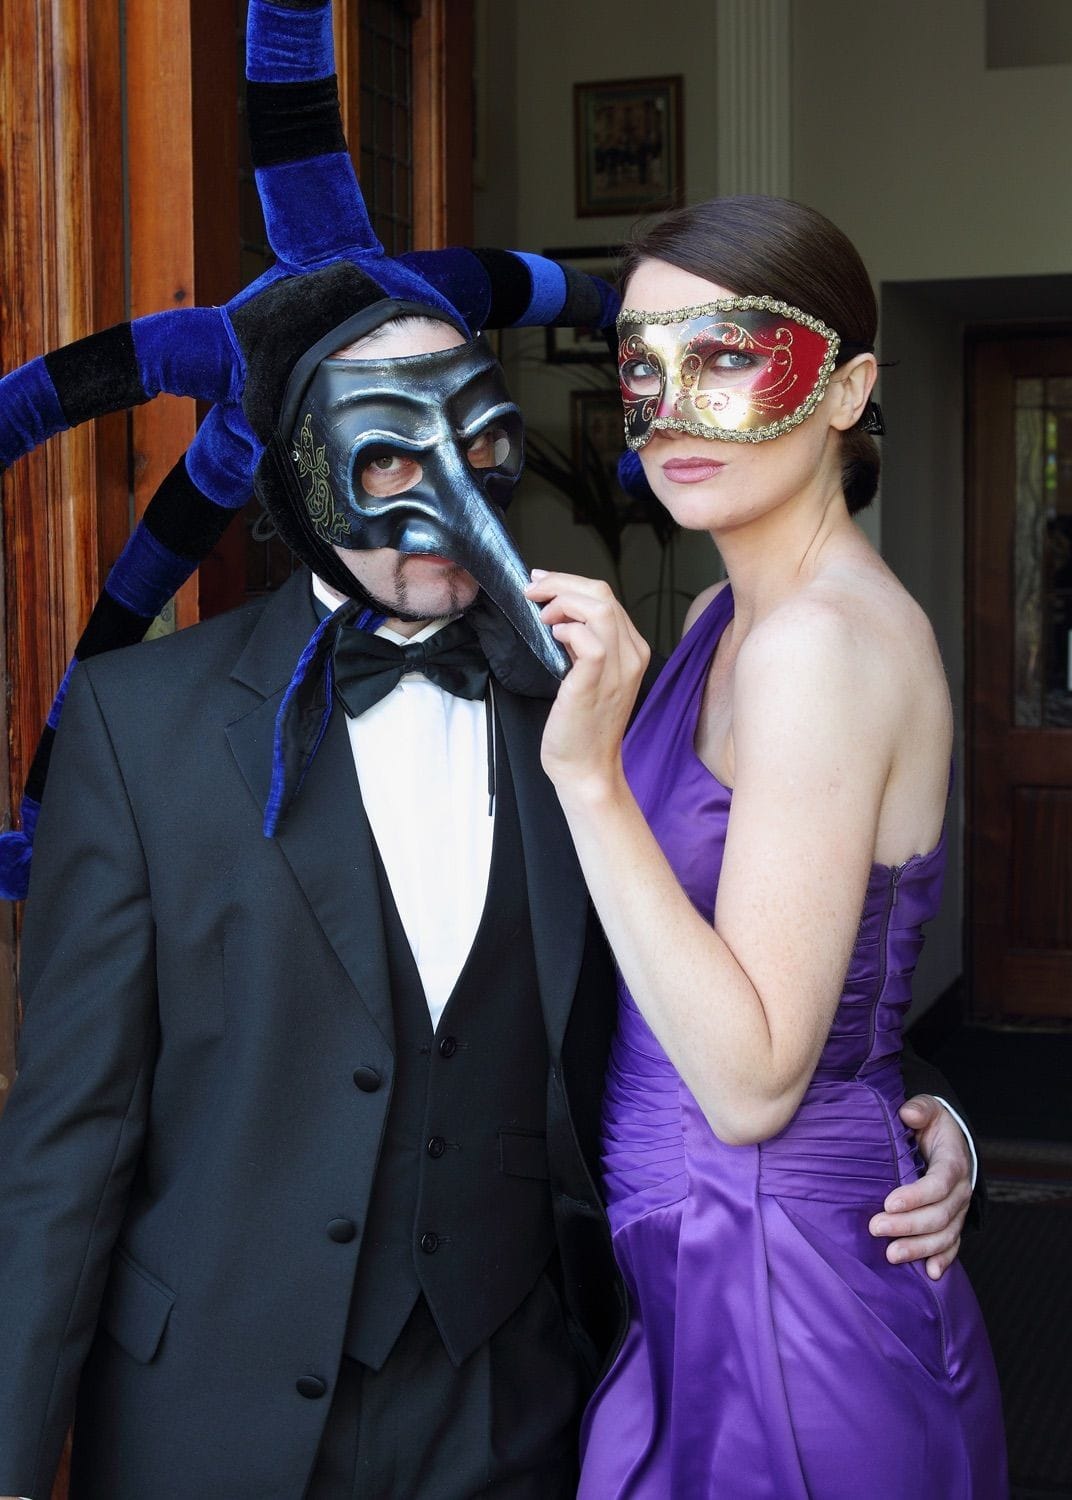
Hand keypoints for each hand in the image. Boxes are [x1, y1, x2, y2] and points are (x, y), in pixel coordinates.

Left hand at [524, 571, 648, 796]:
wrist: (586, 768)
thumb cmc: (581, 726)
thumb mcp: (588, 674)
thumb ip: (582, 643)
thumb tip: (559, 612)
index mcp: (633, 650)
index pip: (606, 597)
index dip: (569, 583)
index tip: (541, 584)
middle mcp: (632, 655)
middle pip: (602, 593)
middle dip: (561, 583)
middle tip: (532, 592)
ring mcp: (617, 669)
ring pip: (598, 608)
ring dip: (562, 601)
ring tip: (542, 616)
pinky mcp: (595, 683)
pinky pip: (588, 640)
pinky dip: (566, 629)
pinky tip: (552, 637)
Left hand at [868, 1093, 972, 1279]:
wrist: (952, 1141)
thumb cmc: (934, 1125)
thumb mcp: (928, 1109)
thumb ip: (919, 1109)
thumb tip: (908, 1113)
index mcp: (954, 1163)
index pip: (939, 1184)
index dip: (916, 1196)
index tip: (888, 1202)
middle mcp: (960, 1191)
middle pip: (939, 1215)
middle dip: (908, 1225)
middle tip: (876, 1227)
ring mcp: (958, 1210)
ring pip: (944, 1235)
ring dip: (919, 1248)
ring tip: (891, 1255)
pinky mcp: (953, 1222)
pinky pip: (953, 1245)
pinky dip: (944, 1260)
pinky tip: (931, 1274)